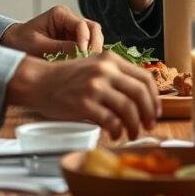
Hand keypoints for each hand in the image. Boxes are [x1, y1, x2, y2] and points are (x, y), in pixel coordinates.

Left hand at [0, 5, 103, 56]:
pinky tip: (85, 66)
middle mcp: (70, 20)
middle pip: (93, 29)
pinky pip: (88, 46)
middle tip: (91, 61)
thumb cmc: (21, 42)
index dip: (85, 40)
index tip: (83, 56)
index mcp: (60, 14)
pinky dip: (89, 55)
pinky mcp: (74, 41)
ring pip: (94, 37)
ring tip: (88, 65)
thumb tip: (81, 53)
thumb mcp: (38, 46)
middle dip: (94, 45)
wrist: (12, 45)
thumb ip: (60, 47)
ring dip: (94, 50)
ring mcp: (74, 31)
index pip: (82, 25)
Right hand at [7, 51, 159, 139]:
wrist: (39, 81)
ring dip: (134, 125)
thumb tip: (141, 97)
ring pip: (128, 108)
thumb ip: (116, 76)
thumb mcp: (95, 66)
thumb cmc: (67, 78)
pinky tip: (114, 135)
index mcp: (111, 60)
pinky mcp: (84, 103)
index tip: (155, 110)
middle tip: (148, 125)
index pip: (144, 77)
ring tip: (132, 134)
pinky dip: (116, 131)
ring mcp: (95, 86)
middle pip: (140, 93)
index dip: (154, 97)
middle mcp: (105, 70)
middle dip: (149, 113)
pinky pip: (110, 120)